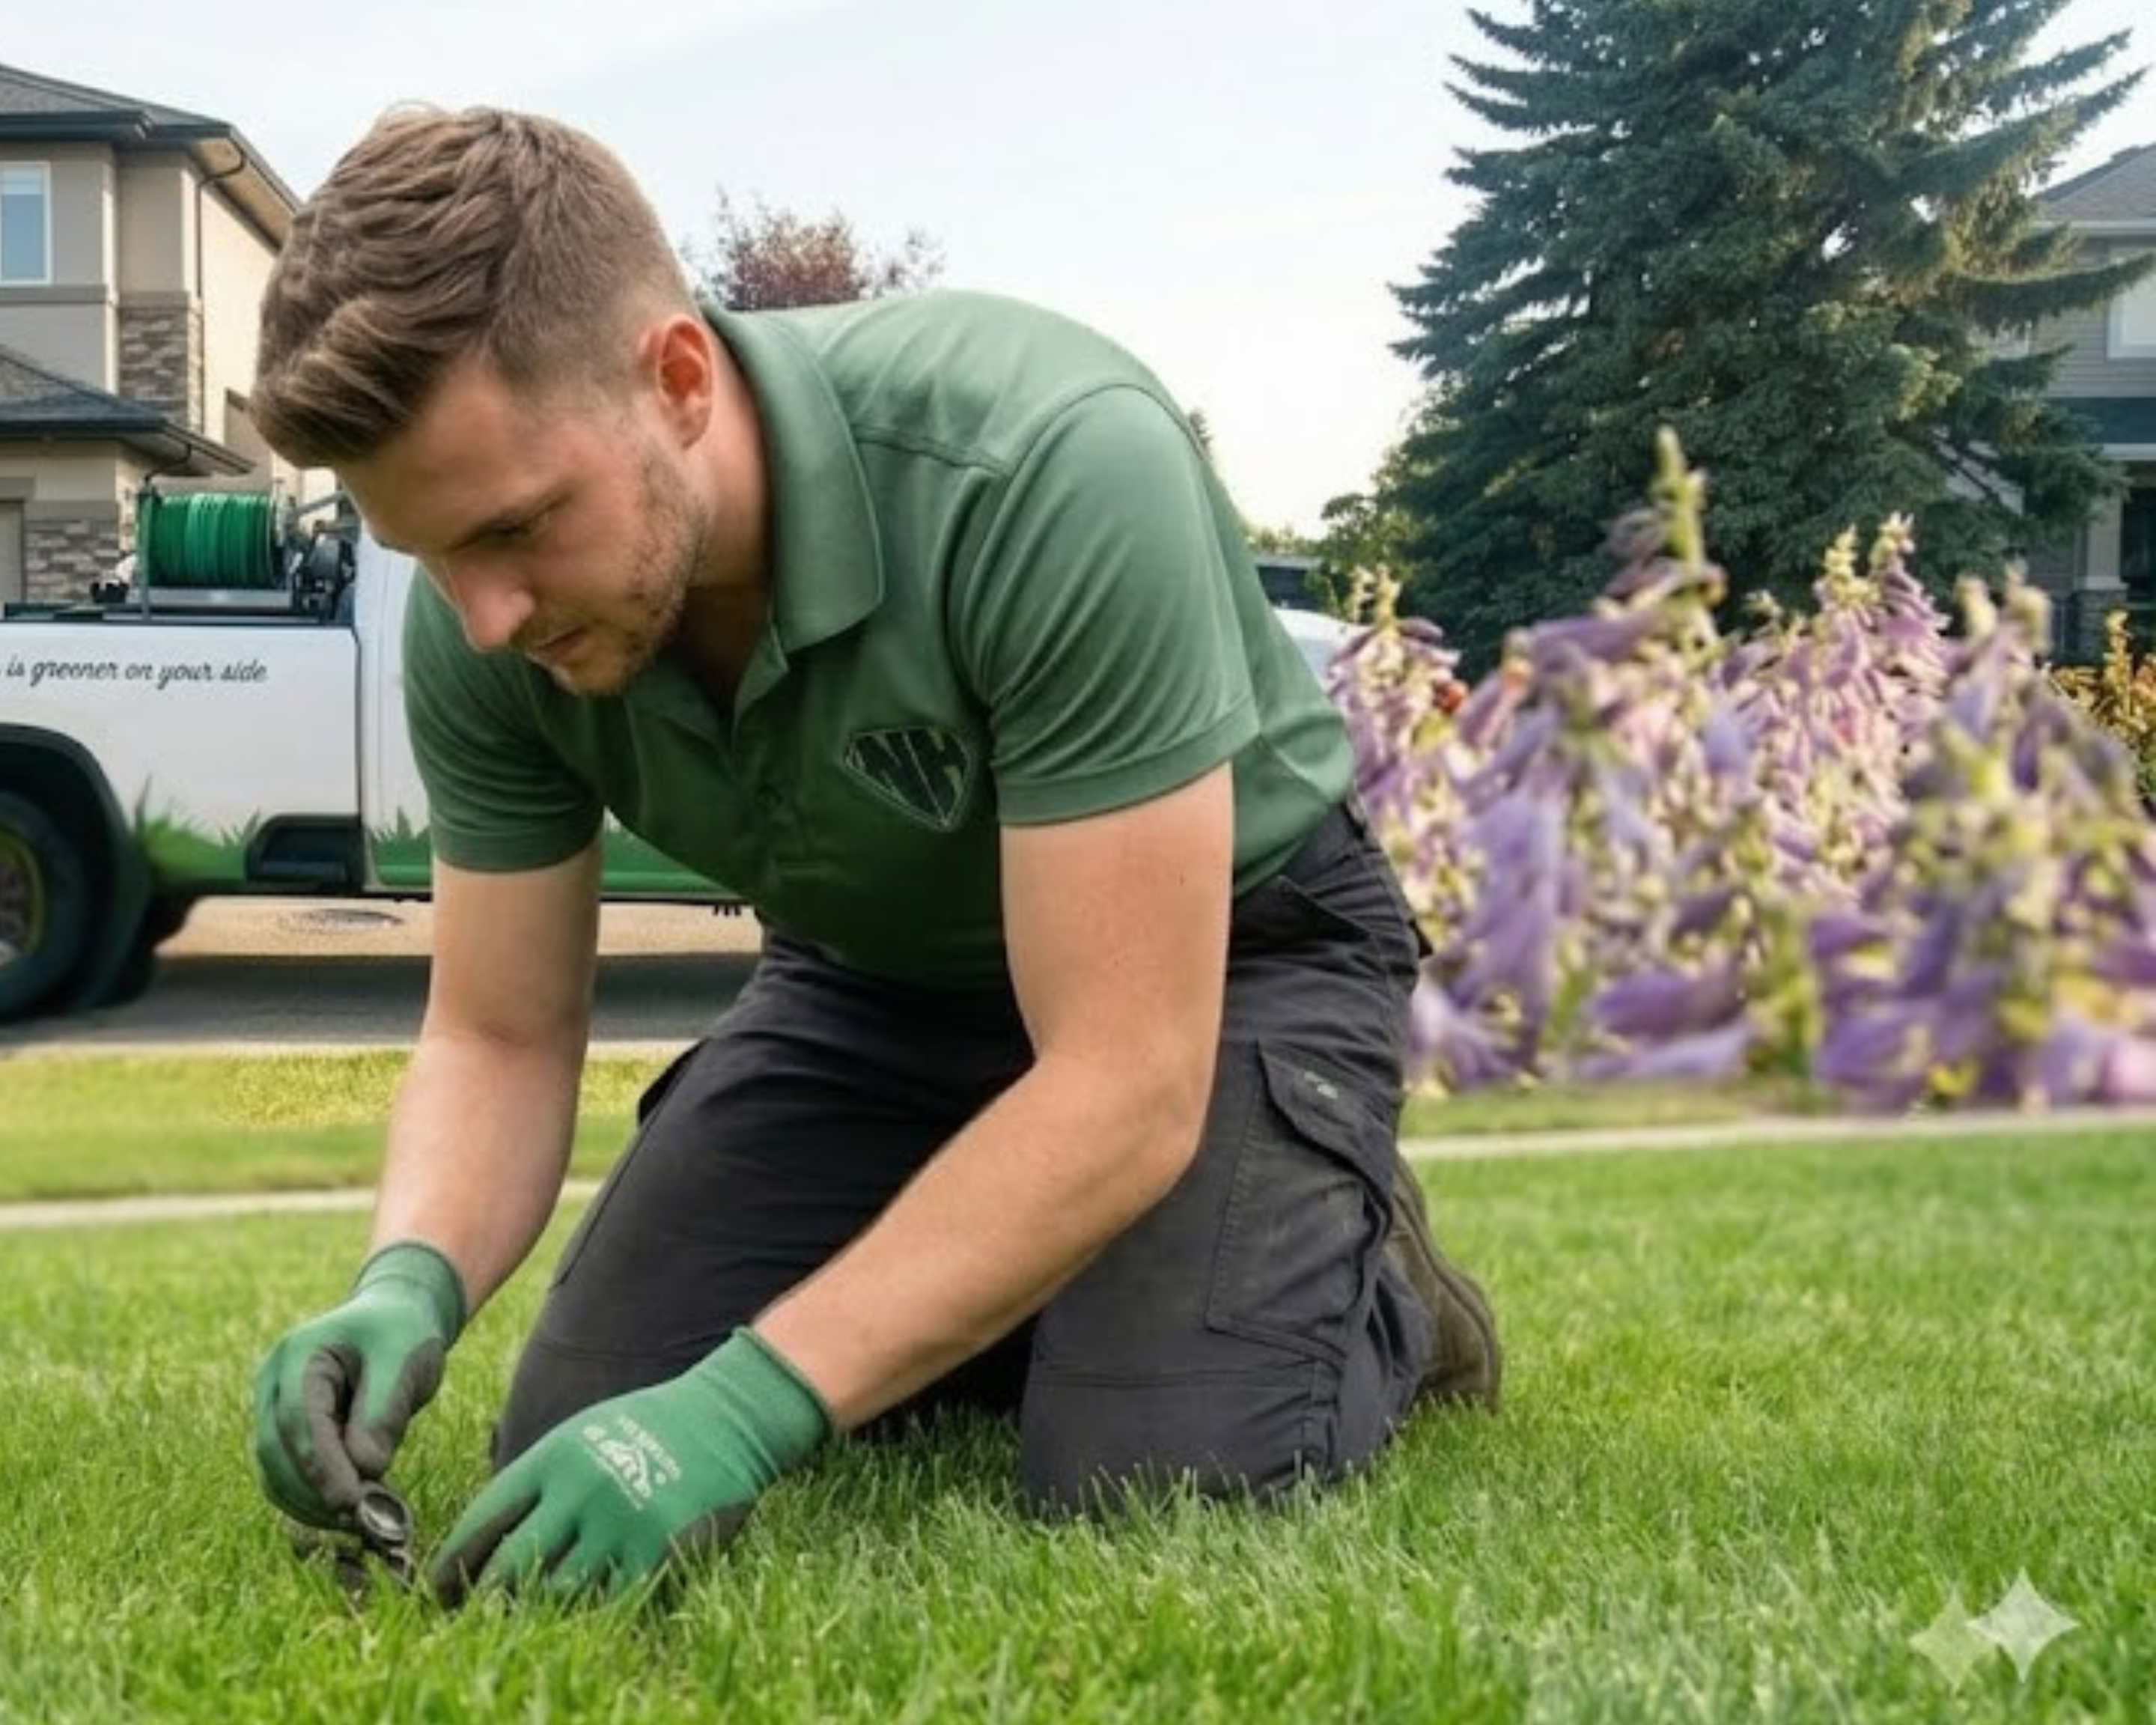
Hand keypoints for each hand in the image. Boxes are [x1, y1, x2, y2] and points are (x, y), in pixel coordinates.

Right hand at [252, 1241, 465, 1527]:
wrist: (394, 1316)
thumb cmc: (401, 1332)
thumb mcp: (402, 1361)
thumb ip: (382, 1413)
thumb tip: (365, 1471)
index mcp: (297, 1355)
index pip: (299, 1421)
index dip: (323, 1467)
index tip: (354, 1503)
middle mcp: (272, 1383)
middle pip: (277, 1453)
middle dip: (314, 1492)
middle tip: (360, 1522)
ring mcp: (271, 1409)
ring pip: (276, 1472)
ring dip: (311, 1504)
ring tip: (360, 1522)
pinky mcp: (285, 1433)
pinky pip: (288, 1475)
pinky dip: (313, 1498)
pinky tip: (349, 1511)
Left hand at [429, 1328, 829, 1604]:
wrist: (726, 1417)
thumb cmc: (646, 1427)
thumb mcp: (581, 1436)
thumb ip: (537, 1483)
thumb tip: (485, 1542)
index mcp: (554, 1458)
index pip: (484, 1519)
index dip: (453, 1562)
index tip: (438, 1589)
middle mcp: (581, 1490)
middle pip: (511, 1566)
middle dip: (486, 1599)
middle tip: (477, 1614)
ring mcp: (621, 1522)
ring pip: (558, 1592)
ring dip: (539, 1609)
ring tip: (530, 1613)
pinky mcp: (659, 1549)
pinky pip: (611, 1601)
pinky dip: (594, 1610)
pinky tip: (588, 1606)